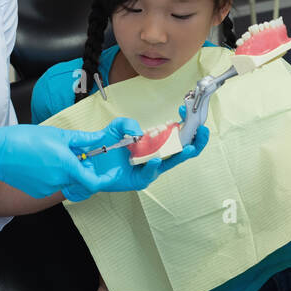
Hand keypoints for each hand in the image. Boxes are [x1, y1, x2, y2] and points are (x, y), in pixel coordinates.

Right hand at [0, 117, 142, 195]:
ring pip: (67, 182)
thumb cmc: (23, 140)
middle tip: (78, 155)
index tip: (110, 173)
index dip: (105, 179)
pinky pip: (54, 185)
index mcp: (65, 166)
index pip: (94, 182)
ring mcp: (47, 189)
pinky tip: (44, 163)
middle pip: (81, 181)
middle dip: (84, 170)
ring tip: (55, 155)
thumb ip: (80, 140)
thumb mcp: (56, 135)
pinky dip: (55, 176)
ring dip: (69, 172)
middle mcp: (58, 181)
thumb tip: (97, 140)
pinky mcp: (38, 192)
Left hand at [63, 108, 209, 201]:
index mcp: (156, 143)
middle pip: (183, 150)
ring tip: (188, 147)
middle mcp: (157, 156)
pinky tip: (157, 159)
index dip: (185, 123)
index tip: (185, 110)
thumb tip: (139, 133)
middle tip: (203, 131)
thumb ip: (128, 123)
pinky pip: (150, 174)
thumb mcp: (116, 127)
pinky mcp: (140, 181)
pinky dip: (155, 166)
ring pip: (171, 163)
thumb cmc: (106, 146)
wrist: (87, 164)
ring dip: (182, 154)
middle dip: (196, 141)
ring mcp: (150, 169)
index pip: (177, 134)